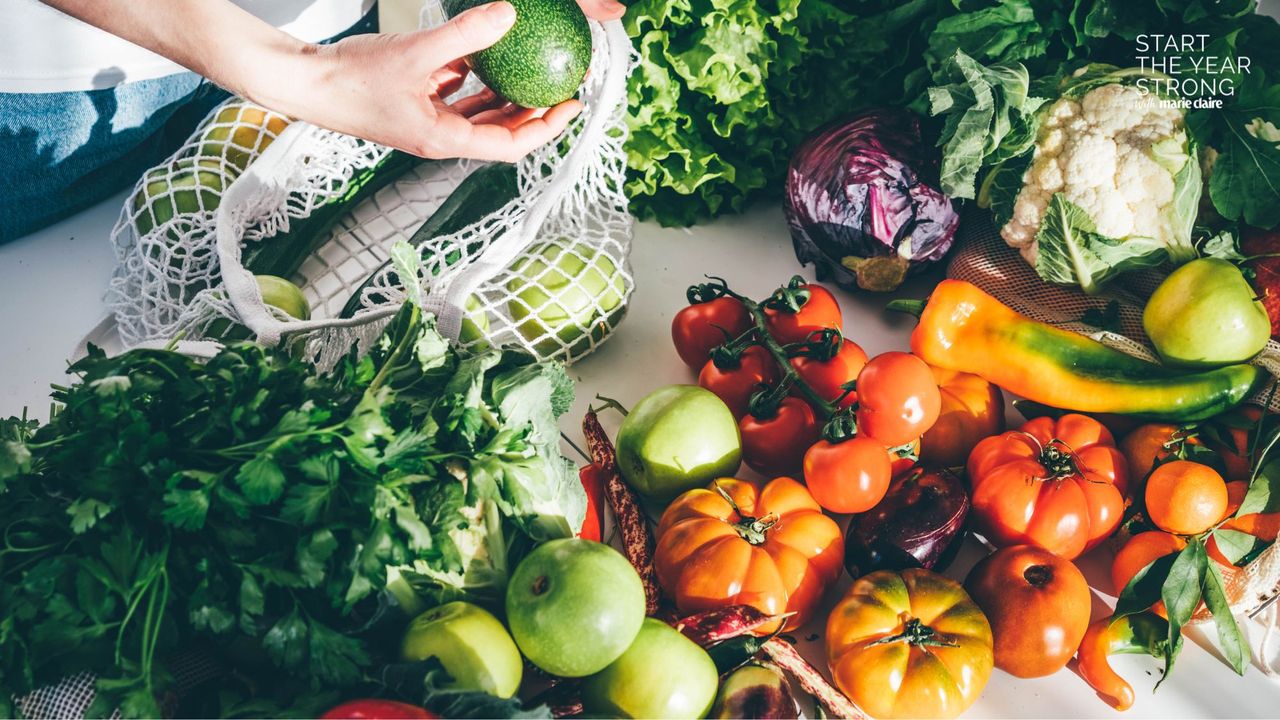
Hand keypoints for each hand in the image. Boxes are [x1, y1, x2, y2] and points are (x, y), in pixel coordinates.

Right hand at [269, 0, 625, 161]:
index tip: (571, 106)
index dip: (546, 129)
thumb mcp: (415, 53)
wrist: (304, 83)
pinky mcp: (415, 105)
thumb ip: (464, 34)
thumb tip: (508, 14)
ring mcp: (428, 122)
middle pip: (501, 132)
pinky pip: (456, 95)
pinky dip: (474, 79)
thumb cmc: (349, 80)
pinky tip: (484, 54)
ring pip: (480, 113)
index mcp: (444, 140)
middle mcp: (440, 137)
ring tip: (532, 70)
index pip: (511, 145)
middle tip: (559, 85)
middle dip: (533, 112)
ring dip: (506, 95)